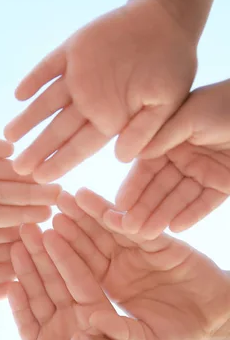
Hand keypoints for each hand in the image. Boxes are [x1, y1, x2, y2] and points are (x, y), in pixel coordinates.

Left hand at [4, 0, 195, 181]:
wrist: (166, 20)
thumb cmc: (171, 66)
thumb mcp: (165, 104)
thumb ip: (144, 131)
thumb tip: (121, 158)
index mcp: (110, 119)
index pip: (80, 147)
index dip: (60, 162)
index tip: (41, 179)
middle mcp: (89, 102)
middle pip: (57, 131)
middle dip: (37, 150)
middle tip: (17, 168)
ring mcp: (78, 77)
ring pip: (47, 103)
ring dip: (28, 118)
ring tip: (8, 136)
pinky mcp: (72, 51)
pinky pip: (48, 67)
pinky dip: (34, 79)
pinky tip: (19, 94)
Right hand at [8, 224, 144, 339]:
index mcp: (97, 312)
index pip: (79, 279)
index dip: (66, 256)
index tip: (54, 232)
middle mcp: (74, 314)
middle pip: (55, 279)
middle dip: (42, 253)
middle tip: (26, 227)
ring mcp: (54, 329)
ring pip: (37, 294)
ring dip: (26, 271)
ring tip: (13, 246)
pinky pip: (25, 322)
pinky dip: (17, 305)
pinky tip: (8, 284)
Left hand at [52, 189, 229, 339]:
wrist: (216, 318)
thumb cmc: (178, 333)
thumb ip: (120, 334)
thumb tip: (88, 329)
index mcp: (107, 291)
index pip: (78, 272)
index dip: (60, 257)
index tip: (41, 241)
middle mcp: (116, 268)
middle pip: (86, 246)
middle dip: (67, 228)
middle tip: (46, 210)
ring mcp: (136, 253)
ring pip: (105, 230)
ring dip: (86, 214)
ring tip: (66, 197)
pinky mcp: (158, 241)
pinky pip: (134, 226)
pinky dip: (115, 213)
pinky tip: (94, 199)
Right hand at [113, 79, 229, 237]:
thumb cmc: (223, 105)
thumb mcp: (187, 116)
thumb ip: (161, 136)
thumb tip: (132, 154)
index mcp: (169, 139)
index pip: (146, 167)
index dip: (133, 186)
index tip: (120, 205)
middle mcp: (183, 157)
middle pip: (160, 187)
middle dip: (144, 208)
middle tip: (129, 227)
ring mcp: (203, 172)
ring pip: (179, 198)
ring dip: (163, 216)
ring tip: (147, 233)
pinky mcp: (223, 184)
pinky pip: (205, 203)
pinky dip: (192, 215)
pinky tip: (176, 227)